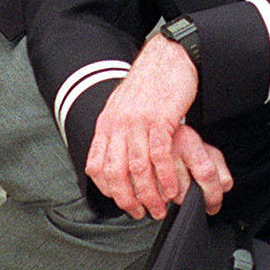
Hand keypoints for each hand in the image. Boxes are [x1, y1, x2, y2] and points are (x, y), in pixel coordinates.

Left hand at [86, 36, 218, 219]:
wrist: (168, 57)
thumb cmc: (150, 83)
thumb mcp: (123, 106)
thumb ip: (116, 130)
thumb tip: (112, 152)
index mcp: (107, 123)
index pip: (96, 165)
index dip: (107, 189)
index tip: (122, 202)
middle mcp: (118, 124)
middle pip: (115, 172)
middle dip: (128, 198)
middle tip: (141, 212)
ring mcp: (137, 122)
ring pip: (137, 168)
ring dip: (149, 193)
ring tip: (159, 207)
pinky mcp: (159, 119)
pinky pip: (159, 155)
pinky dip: (165, 176)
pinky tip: (173, 188)